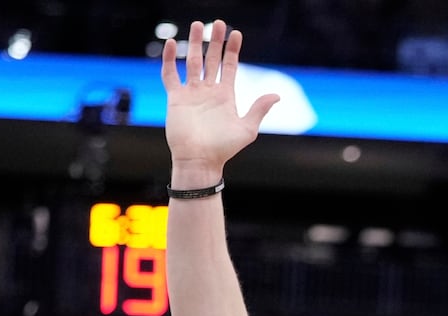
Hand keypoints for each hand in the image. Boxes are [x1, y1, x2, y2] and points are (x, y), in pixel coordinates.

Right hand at [161, 20, 279, 181]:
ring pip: (192, 62)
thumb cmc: (224, 149)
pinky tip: (173, 44)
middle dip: (215, 41)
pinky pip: (171, 74)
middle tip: (218, 23)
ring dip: (194, 44)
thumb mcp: (247, 129)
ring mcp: (191, 93)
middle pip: (212, 59)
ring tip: (197, 25)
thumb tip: (277, 95)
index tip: (236, 34)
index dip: (232, 50)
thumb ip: (259, 109)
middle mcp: (208, 91)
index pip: (230, 66)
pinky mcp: (175, 98)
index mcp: (226, 95)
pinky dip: (170, 59)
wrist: (200, 161)